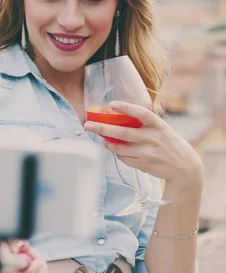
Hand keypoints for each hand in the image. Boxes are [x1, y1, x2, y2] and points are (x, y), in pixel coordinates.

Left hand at [84, 101, 203, 185]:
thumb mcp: (163, 130)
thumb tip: (122, 115)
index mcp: (159, 126)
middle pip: (123, 133)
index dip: (126, 108)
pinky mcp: (144, 164)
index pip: (142, 113)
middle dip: (103, 129)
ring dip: (108, 144)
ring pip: (121, 148)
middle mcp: (153, 138)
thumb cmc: (169, 144)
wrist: (184, 168)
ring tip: (102, 139)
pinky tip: (114, 149)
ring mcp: (148, 153)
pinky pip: (125, 159)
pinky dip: (118, 154)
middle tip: (88, 125)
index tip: (112, 104)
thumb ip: (147, 124)